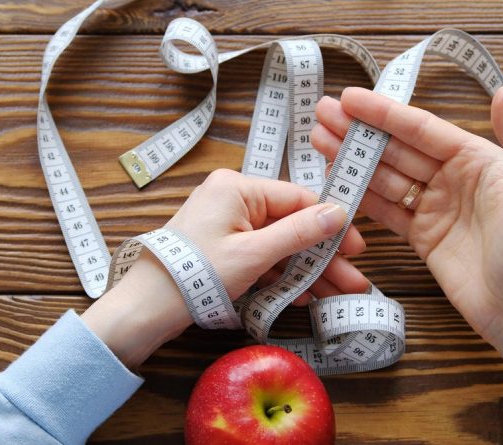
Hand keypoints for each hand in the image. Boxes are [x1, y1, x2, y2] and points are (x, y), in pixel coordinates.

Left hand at [81, 169, 368, 368]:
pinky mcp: (223, 249)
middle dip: (323, 257)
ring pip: (279, 245)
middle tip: (354, 283)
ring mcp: (227, 225)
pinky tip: (305, 296)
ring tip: (337, 296)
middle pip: (291, 225)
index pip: (298, 199)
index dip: (331, 225)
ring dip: (307, 271)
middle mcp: (233, 200)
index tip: (357, 249)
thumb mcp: (254, 254)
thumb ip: (299, 233)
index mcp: (237, 187)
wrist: (145, 309)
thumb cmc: (196, 275)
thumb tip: (339, 212)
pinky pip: (261, 257)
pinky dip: (281, 276)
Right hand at [312, 86, 502, 383]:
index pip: (422, 129)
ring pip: (385, 175)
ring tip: (318, 139)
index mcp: (477, 159)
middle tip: (322, 112)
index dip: (384, 113)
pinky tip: (336, 178)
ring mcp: (433, 206)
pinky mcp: (420, 235)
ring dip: (353, 157)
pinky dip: (359, 193)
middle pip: (396, 148)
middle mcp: (452, 177)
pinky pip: (384, 209)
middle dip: (359, 130)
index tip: (349, 98)